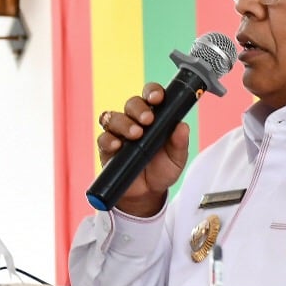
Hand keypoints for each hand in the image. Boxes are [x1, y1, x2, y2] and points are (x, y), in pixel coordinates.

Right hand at [96, 83, 190, 216]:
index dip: (153, 92)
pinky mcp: (107, 149)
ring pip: (113, 117)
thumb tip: (182, 126)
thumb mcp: (177, 158)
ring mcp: (118, 134)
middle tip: (148, 120)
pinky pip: (102, 138)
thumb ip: (180, 143)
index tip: (158, 98)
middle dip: (139, 109)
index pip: (150, 96)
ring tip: (135, 135)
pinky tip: (118, 145)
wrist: (147, 193)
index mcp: (154, 117)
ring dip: (123, 123)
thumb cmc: (162, 170)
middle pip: (131, 104)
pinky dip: (108, 139)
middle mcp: (134, 121)